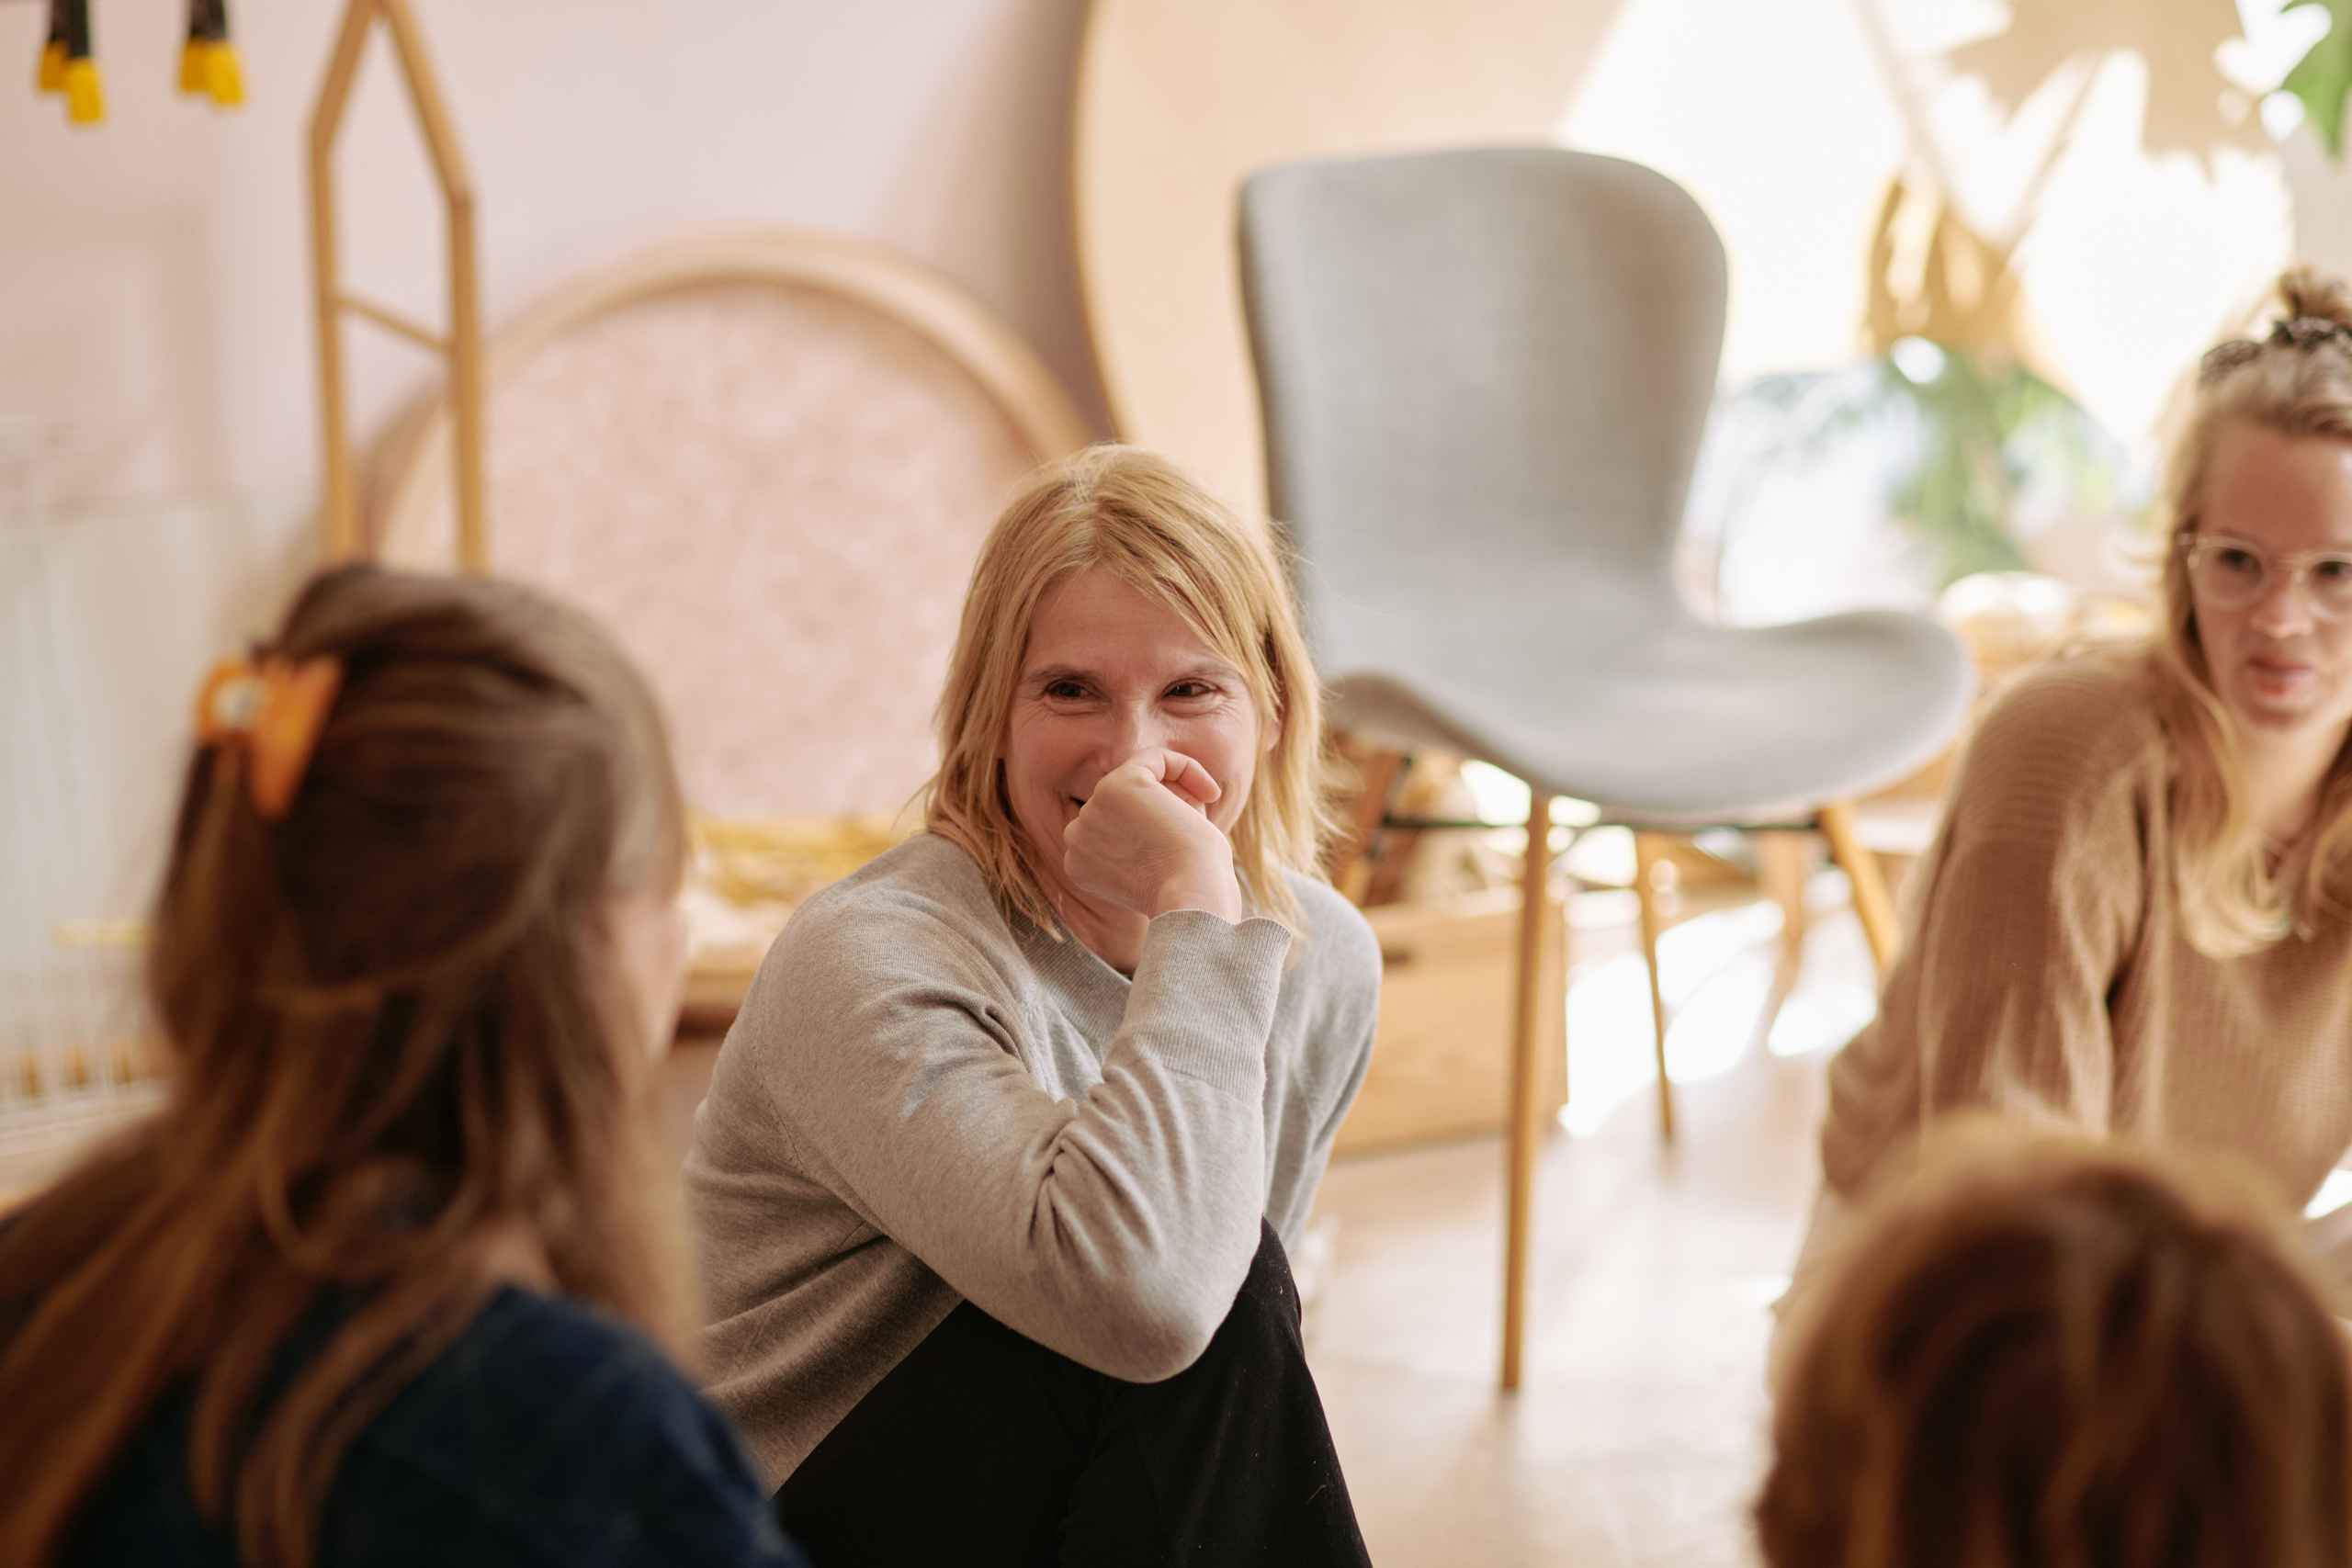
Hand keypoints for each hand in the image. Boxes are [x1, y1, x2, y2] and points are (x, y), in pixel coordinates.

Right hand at [1062, 749, 1245, 923]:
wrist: (1190, 901)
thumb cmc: (1186, 892)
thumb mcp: (1154, 867)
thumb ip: (1144, 835)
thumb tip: (1167, 792)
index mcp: (1080, 863)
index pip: (1117, 828)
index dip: (1156, 833)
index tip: (1184, 849)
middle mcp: (1076, 836)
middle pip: (1126, 804)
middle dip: (1166, 813)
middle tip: (1194, 837)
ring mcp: (1093, 810)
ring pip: (1142, 781)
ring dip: (1177, 797)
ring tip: (1198, 826)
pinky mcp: (1117, 788)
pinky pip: (1155, 758)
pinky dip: (1187, 769)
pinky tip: (1211, 793)